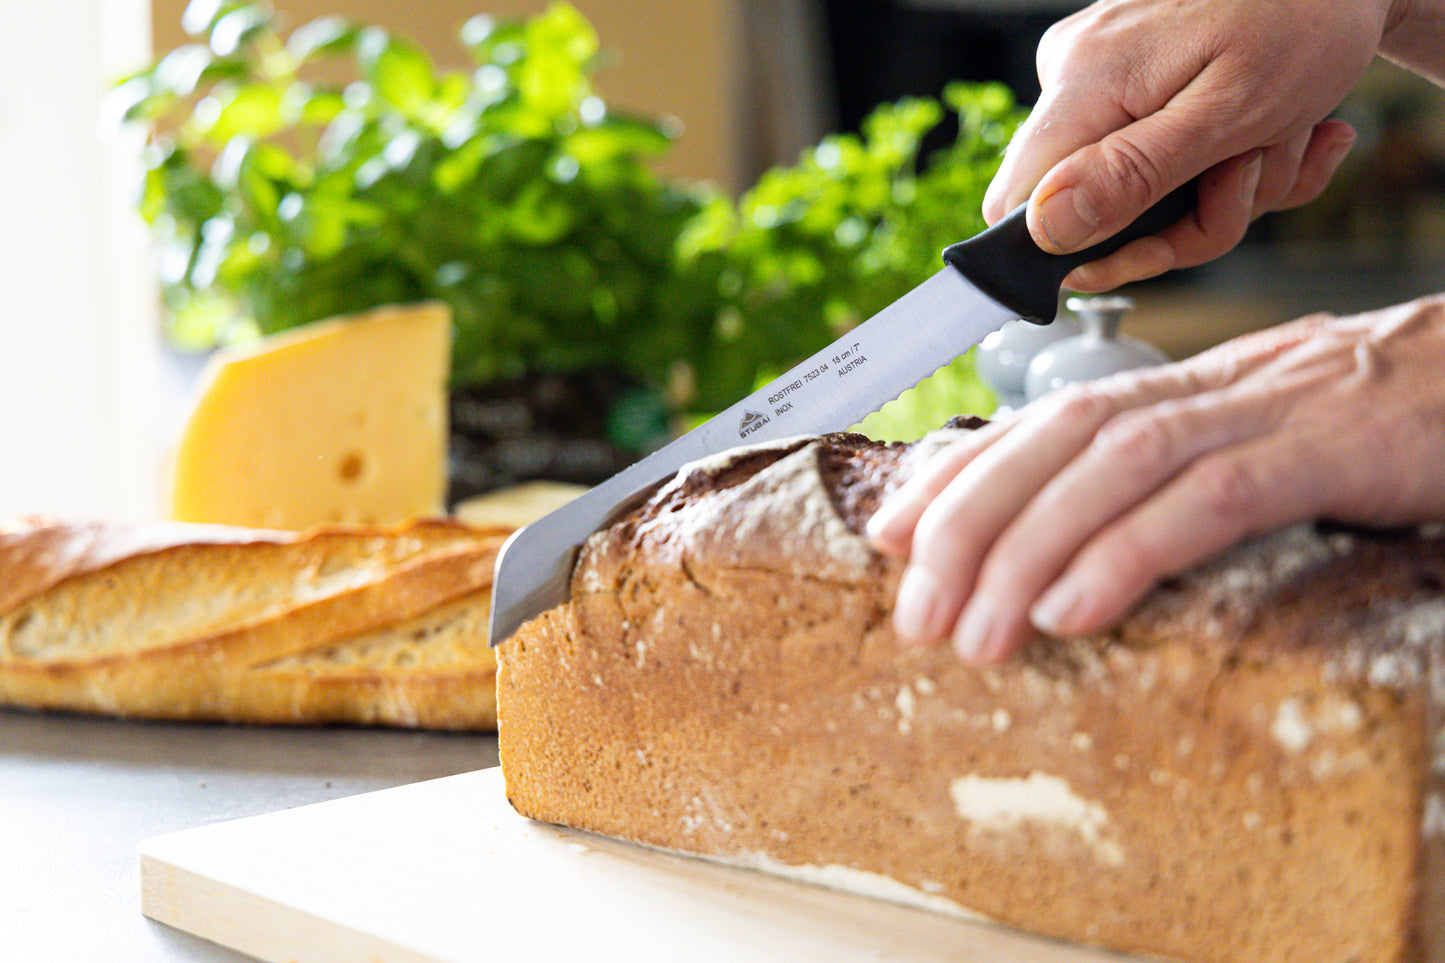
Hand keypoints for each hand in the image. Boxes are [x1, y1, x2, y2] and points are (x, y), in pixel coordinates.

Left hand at [868, 295, 1444, 661]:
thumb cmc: (1386, 427)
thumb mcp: (1264, 445)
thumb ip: (1173, 480)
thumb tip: (1077, 546)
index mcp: (1187, 389)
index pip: (1042, 420)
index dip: (958, 471)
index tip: (889, 533)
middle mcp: (1209, 388)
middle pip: (1056, 439)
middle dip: (968, 523)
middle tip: (913, 611)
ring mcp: (1270, 409)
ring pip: (1114, 466)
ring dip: (1028, 550)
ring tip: (974, 634)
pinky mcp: (1334, 447)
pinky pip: (1214, 498)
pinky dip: (1131, 550)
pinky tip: (1073, 611)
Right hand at [983, 0, 1390, 289]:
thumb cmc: (1306, 16)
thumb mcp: (1229, 113)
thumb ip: (1131, 175)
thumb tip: (1046, 228)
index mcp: (1083, 86)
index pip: (1016, 206)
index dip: (1079, 253)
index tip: (1155, 249)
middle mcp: (1076, 76)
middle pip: (1090, 209)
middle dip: (1186, 220)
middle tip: (1254, 177)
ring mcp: (1102, 76)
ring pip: (1138, 192)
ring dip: (1228, 191)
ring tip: (1285, 139)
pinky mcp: (1131, 78)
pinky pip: (1161, 160)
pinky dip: (1232, 165)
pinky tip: (1285, 134)